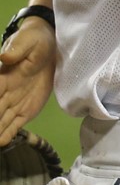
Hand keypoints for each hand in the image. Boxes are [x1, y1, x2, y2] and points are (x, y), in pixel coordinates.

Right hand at [0, 19, 56, 146]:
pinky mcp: (26, 109)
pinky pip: (15, 123)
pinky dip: (8, 133)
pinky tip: (1, 143)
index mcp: (2, 76)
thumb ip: (17, 49)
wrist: (50, 48)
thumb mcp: (28, 41)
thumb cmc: (35, 41)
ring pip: (1, 120)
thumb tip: (4, 56)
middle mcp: (4, 92)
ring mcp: (15, 103)